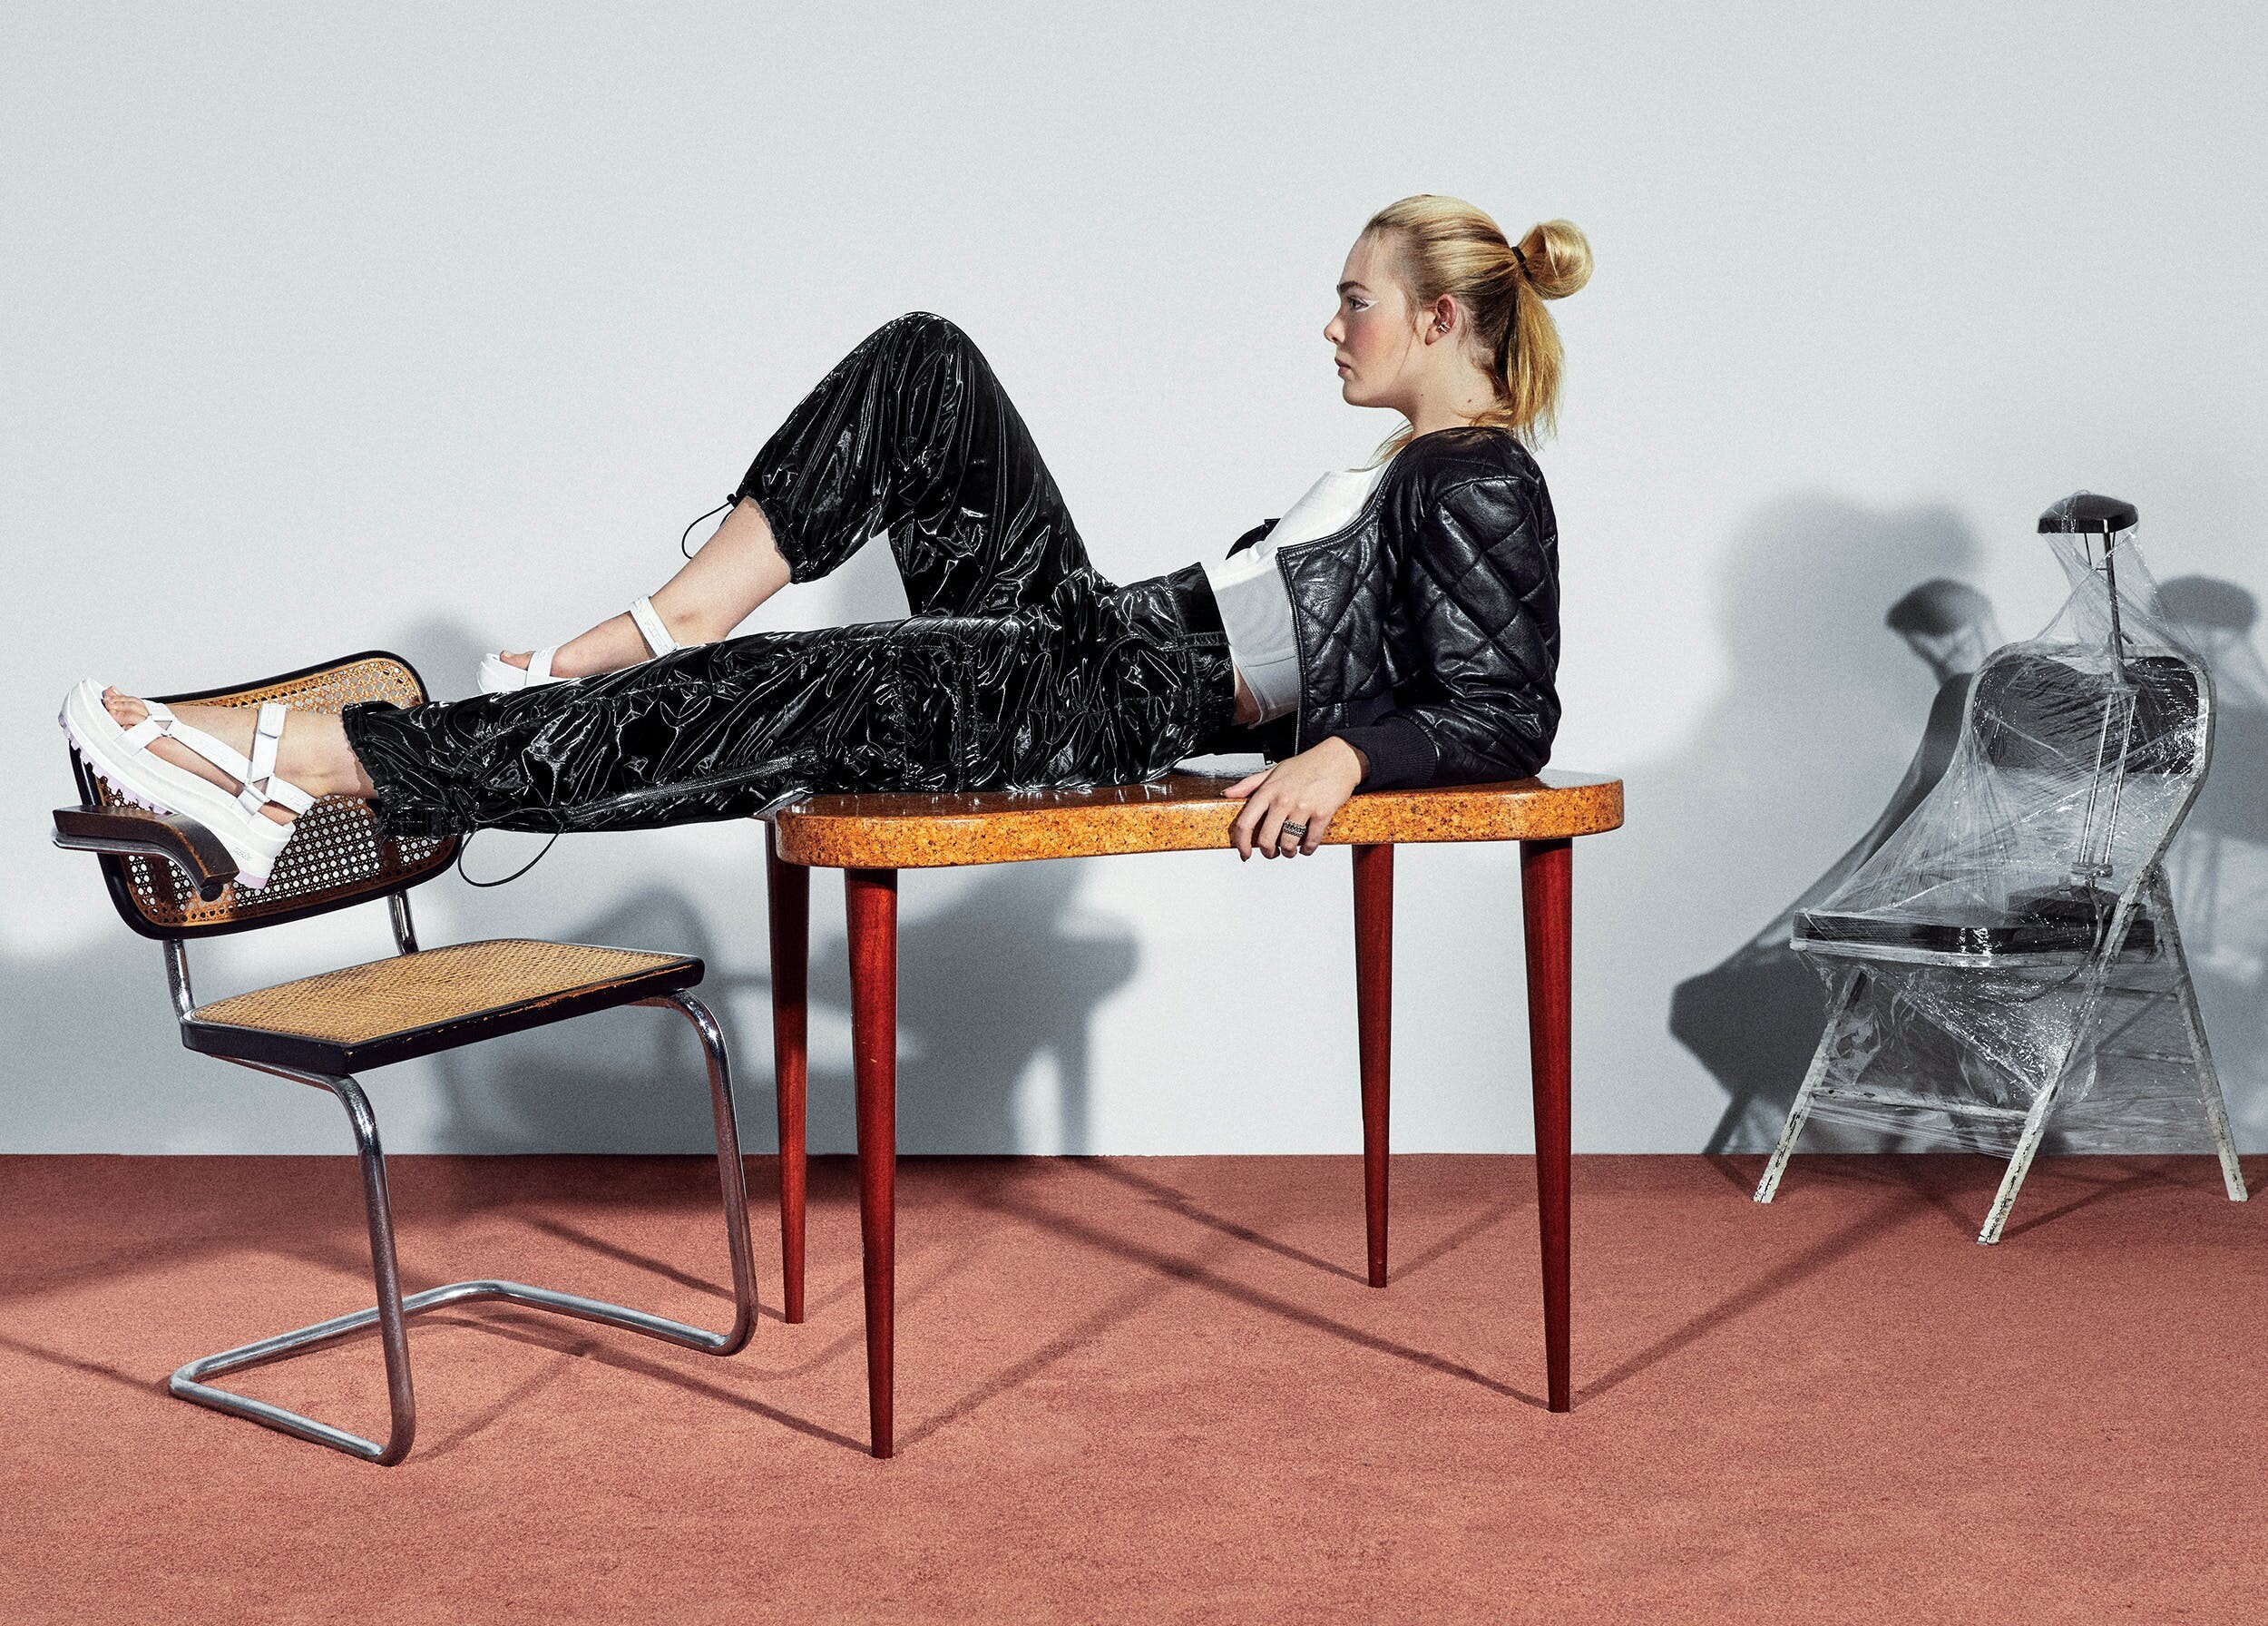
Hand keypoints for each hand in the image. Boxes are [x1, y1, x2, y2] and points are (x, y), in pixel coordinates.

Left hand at [1223, 737, 1367, 859]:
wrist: (1338, 758)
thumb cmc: (1306, 765)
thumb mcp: (1274, 770)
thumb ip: (1249, 784)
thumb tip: (1227, 793)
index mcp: (1269, 790)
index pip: (1245, 822)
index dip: (1241, 843)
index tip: (1244, 852)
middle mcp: (1283, 799)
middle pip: (1266, 839)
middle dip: (1267, 852)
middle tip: (1271, 853)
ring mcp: (1303, 807)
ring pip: (1289, 844)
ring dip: (1288, 852)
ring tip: (1290, 849)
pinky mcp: (1322, 813)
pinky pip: (1311, 841)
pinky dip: (1308, 849)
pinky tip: (1307, 846)